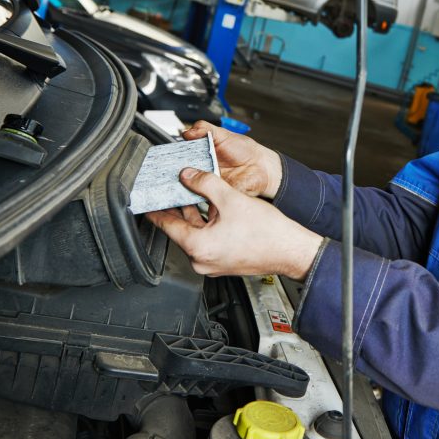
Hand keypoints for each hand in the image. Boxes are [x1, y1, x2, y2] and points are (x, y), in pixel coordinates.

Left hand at [147, 167, 322, 279]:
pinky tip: (214, 208)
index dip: (155, 208)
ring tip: (195, 193)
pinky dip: (207, 223)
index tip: (147, 198)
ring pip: (195, 233)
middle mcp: (201, 260)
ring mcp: (212, 263)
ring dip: (195, 213)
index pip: (166, 225)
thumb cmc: (267, 233)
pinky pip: (208, 239)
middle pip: (180, 228)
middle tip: (172, 188)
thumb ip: (205, 183)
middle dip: (178, 206)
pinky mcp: (223, 261)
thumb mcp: (231, 199)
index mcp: (197, 247)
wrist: (291, 250)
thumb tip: (188, 175)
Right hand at [183, 120, 282, 198]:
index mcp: (200, 155)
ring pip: (188, 186)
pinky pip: (201, 197)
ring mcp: (207, 183)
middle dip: (175, 172)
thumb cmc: (245, 150)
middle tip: (176, 168)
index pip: (180, 156)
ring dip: (185, 184)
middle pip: (180, 173)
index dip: (173, 157)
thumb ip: (205, 129)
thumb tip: (187, 131)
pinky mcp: (214, 195)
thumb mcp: (223, 134)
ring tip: (187, 177)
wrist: (261, 168)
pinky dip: (197, 194)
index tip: (167, 156)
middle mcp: (201, 170)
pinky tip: (197, 188)